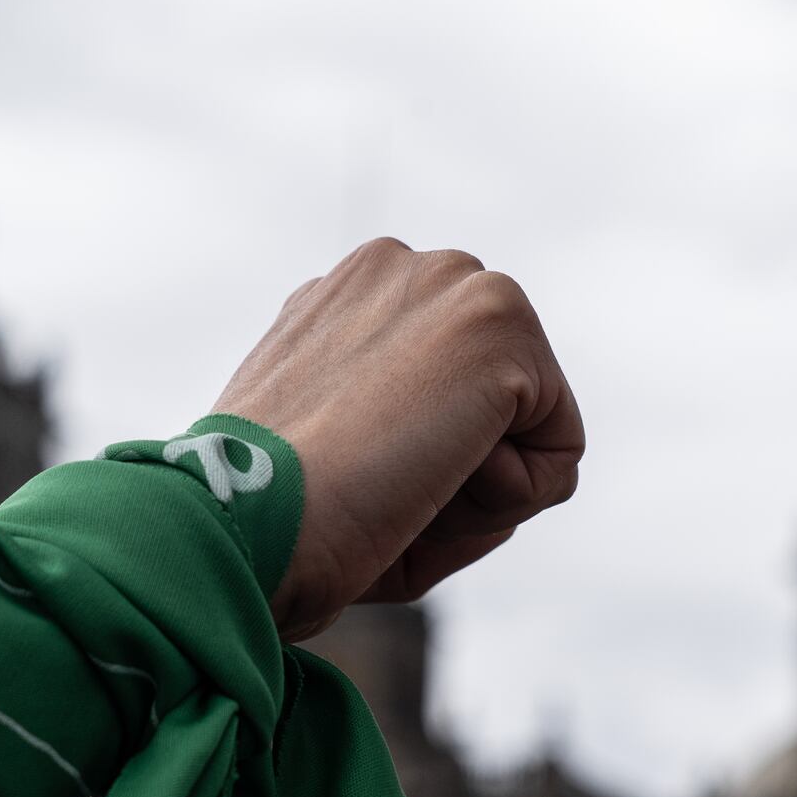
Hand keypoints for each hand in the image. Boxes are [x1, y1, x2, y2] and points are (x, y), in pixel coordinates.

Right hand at [213, 237, 582, 640]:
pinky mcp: (498, 319)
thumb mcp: (333, 461)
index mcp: (346, 299)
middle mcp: (398, 269)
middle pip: (496, 407)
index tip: (345, 481)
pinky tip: (430, 482)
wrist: (239, 520)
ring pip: (532, 427)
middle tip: (370, 489)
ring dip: (479, 489)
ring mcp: (453, 282)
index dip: (414, 469)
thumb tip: (498, 455)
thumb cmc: (277, 527)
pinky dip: (506, 501)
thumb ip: (401, 433)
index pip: (444, 399)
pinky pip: (557, 453)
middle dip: (456, 471)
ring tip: (395, 484)